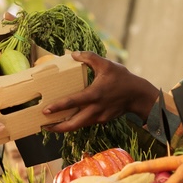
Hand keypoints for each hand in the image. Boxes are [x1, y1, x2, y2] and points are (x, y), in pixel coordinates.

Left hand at [41, 51, 159, 132]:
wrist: (138, 95)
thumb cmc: (122, 79)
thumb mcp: (107, 64)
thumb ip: (89, 57)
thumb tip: (73, 54)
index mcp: (94, 94)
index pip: (72, 102)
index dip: (58, 107)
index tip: (45, 110)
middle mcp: (95, 109)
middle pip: (73, 124)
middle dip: (57, 128)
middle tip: (44, 126)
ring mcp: (99, 117)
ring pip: (79, 126)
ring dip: (65, 127)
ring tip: (52, 125)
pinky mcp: (102, 120)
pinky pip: (86, 123)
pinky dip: (76, 122)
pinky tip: (68, 119)